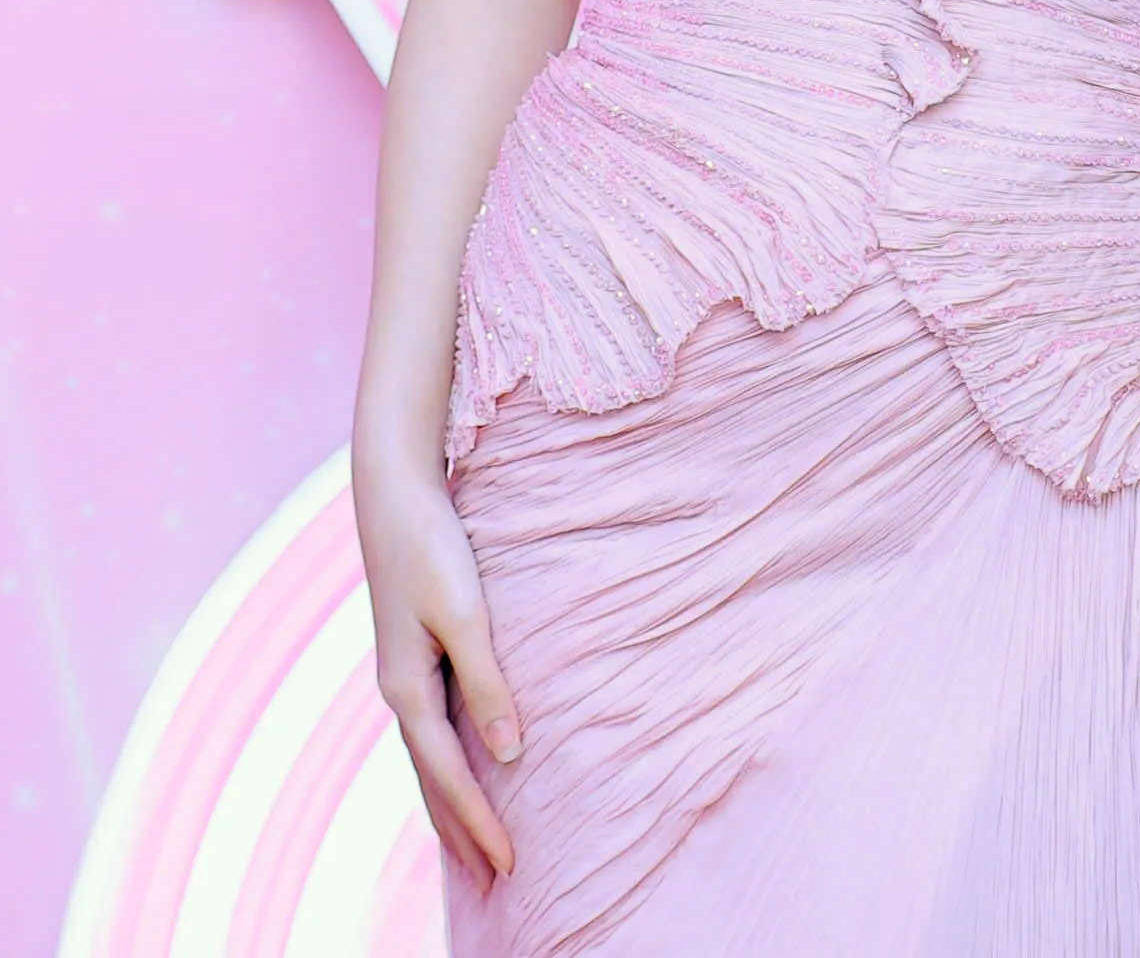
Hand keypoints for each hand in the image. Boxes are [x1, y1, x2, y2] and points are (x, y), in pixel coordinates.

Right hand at [355, 453, 520, 894]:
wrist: (394, 493)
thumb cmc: (433, 546)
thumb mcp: (466, 614)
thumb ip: (487, 682)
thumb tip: (507, 753)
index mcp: (409, 689)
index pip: (450, 776)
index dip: (479, 823)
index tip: (510, 866)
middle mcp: (400, 690)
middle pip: (432, 780)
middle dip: (460, 832)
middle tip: (495, 882)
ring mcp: (403, 672)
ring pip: (428, 758)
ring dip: (450, 804)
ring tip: (473, 847)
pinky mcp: (413, 652)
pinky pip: (431, 728)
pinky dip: (446, 764)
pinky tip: (462, 765)